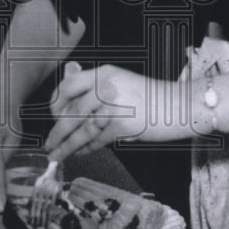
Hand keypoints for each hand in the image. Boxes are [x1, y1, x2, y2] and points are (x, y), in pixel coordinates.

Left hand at [45, 64, 165, 161]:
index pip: (69, 85)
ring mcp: (113, 107)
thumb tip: (67, 75)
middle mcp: (106, 87)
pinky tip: (79, 153)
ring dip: (66, 145)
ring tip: (57, 154)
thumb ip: (93, 83)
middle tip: (49, 143)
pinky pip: (97, 140)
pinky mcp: (121, 126)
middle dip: (57, 131)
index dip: (56, 102)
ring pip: (81, 130)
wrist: (180, 106)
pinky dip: (86, 148)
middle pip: (71, 112)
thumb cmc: (149, 97)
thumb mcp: (120, 81)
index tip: (52, 115)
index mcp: (104, 73)